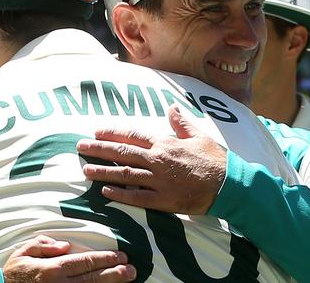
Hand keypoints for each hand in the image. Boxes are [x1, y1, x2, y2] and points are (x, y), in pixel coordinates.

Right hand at [2, 235, 135, 282]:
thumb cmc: (15, 272)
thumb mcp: (24, 251)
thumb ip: (44, 245)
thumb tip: (65, 245)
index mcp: (53, 269)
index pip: (85, 262)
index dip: (106, 258)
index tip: (121, 255)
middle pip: (94, 279)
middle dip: (116, 273)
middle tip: (132, 269)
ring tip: (128, 280)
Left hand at [78, 105, 226, 214]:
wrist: (229, 184)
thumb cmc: (214, 159)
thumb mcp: (198, 136)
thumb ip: (181, 123)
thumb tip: (172, 108)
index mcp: (165, 144)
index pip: (133, 135)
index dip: (112, 133)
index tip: (96, 131)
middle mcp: (158, 160)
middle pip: (122, 153)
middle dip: (99, 149)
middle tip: (80, 147)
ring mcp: (159, 181)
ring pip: (125, 174)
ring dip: (103, 172)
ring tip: (85, 170)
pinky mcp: (163, 200)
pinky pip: (137, 197)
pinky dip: (120, 195)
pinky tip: (105, 192)